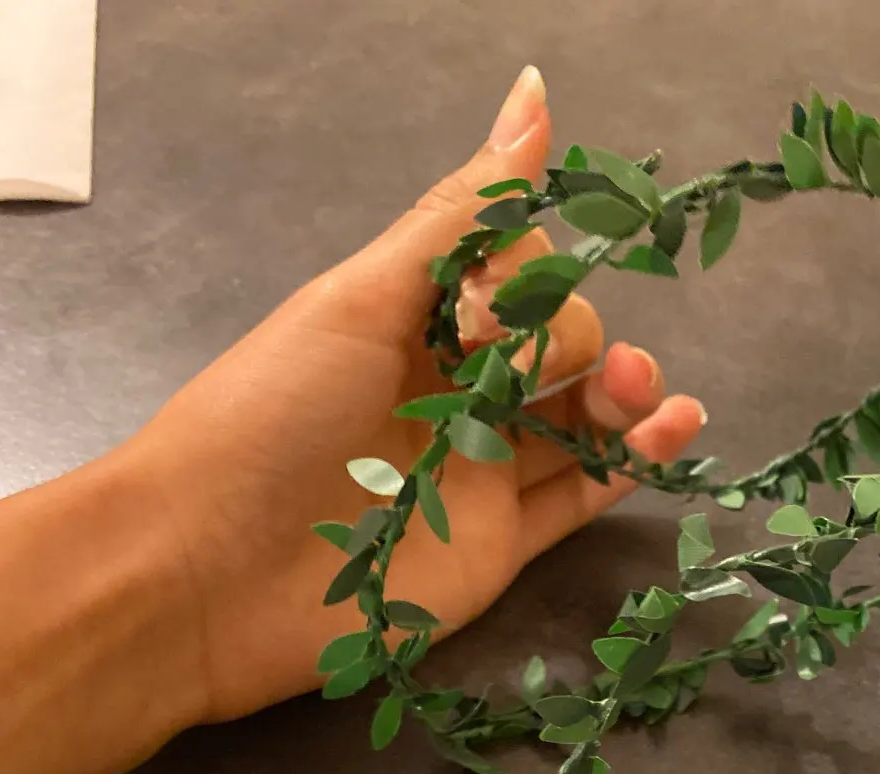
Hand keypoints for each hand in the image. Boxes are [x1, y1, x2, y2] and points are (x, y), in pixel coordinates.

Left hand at [126, 66, 705, 725]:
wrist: (207, 575)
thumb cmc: (266, 418)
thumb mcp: (361, 297)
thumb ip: (462, 216)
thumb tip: (536, 93)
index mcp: (415, 315)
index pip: (519, 271)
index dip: (529, 279)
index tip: (486, 311)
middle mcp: (455, 387)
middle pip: (565, 343)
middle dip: (579, 338)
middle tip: (522, 366)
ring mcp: (481, 469)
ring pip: (586, 418)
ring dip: (631, 395)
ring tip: (643, 396)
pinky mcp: (500, 545)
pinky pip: (583, 495)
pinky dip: (634, 464)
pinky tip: (671, 431)